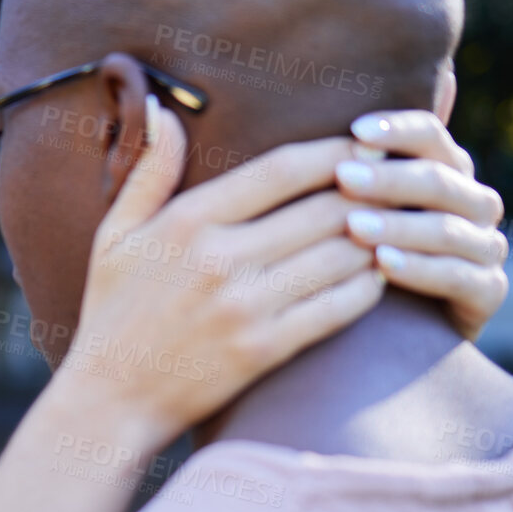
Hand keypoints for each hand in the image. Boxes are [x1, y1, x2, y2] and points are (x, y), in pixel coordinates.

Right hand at [56, 95, 388, 447]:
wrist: (110, 402)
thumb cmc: (112, 314)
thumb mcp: (116, 235)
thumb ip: (149, 171)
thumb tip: (164, 109)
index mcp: (189, 221)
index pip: (282, 170)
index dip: (334, 152)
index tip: (366, 143)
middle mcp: (221, 259)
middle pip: (323, 209)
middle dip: (371, 190)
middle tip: (402, 179)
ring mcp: (245, 307)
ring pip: (338, 257)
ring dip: (377, 238)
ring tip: (400, 224)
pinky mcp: (263, 351)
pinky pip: (335, 310)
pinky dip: (367, 288)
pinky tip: (380, 274)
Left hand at [340, 110, 506, 341]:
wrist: (394, 331)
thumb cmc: (366, 255)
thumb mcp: (360, 205)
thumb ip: (359, 160)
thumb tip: (364, 102)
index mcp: (448, 169)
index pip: (431, 135)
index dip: (397, 130)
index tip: (355, 131)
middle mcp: (476, 202)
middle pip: (440, 180)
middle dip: (390, 179)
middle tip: (344, 178)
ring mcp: (487, 247)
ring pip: (449, 229)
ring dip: (400, 226)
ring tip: (354, 227)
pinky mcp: (490, 291)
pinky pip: (459, 276)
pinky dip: (421, 269)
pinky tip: (383, 266)